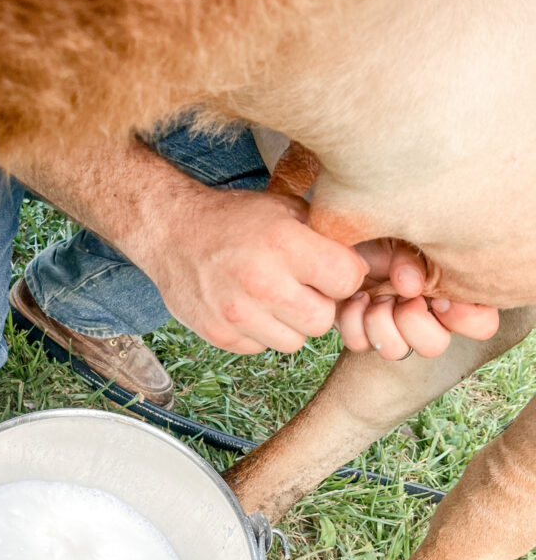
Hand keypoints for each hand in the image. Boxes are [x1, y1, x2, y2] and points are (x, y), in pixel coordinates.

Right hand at [140, 188, 368, 353]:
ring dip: (289, 323)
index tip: (328, 268)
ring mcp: (236, 313)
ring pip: (294, 342)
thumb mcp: (286, 211)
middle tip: (299, 286)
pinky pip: (261, 348)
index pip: (348, 280)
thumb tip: (389, 265)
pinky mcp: (219, 334)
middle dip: (318, 306)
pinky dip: (259, 332)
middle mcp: (260, 281)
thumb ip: (331, 239)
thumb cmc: (236, 219)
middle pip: (323, 321)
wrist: (171, 231)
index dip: (343, 276)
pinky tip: (246, 304)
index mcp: (284, 243)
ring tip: (270, 295)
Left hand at [337, 239, 499, 358]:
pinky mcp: (363, 334)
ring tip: (375, 295)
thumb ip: (413, 258)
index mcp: (453, 295)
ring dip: (380, 321)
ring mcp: (394, 331)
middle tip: (400, 296)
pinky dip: (354, 319)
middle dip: (412, 321)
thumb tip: (410, 286)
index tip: (439, 297)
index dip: (463, 318)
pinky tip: (357, 297)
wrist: (349, 241)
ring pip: (395, 351)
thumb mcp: (404, 238)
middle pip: (434, 347)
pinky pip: (360, 344)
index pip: (481, 326)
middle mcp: (428, 320)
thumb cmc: (387, 236)